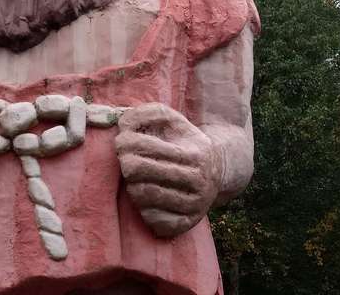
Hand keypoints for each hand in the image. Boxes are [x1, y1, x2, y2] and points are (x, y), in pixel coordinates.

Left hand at [115, 103, 220, 236]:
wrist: (217, 171)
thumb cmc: (184, 142)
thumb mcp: (173, 120)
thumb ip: (148, 113)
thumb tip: (124, 122)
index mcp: (195, 156)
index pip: (147, 148)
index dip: (126, 141)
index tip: (122, 139)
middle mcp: (199, 184)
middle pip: (139, 172)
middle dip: (125, 161)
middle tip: (124, 157)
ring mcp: (193, 207)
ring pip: (141, 196)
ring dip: (131, 183)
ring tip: (136, 175)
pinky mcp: (184, 225)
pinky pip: (149, 218)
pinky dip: (141, 206)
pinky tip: (146, 195)